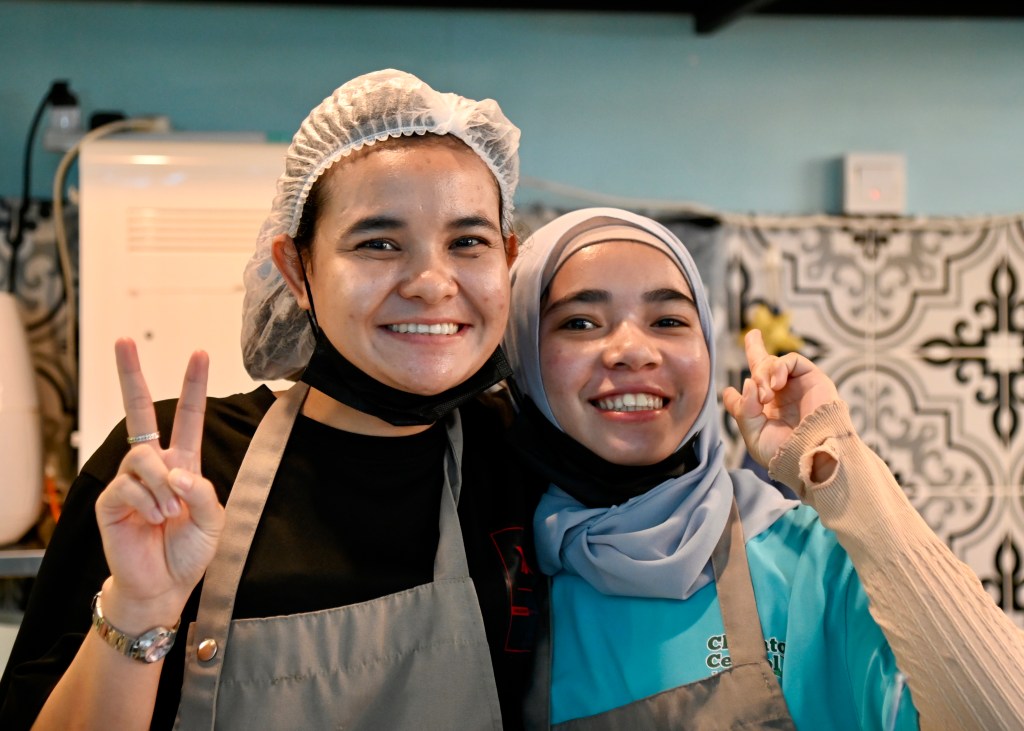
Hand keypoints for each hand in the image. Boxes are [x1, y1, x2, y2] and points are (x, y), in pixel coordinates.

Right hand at [93, 338, 223, 624]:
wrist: (164, 585)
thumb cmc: (189, 552)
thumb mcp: (212, 520)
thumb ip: (201, 492)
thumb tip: (176, 472)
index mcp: (183, 463)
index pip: (188, 417)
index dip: (194, 386)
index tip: (200, 353)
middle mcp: (155, 465)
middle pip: (140, 412)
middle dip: (132, 376)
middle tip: (124, 341)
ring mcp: (130, 480)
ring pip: (143, 457)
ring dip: (162, 486)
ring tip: (168, 514)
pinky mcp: (111, 500)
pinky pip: (128, 485)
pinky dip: (147, 503)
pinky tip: (151, 521)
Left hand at [722, 328, 839, 470]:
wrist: (812, 456)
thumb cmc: (783, 452)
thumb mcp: (753, 434)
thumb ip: (743, 409)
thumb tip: (747, 382)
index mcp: (767, 409)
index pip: (753, 383)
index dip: (745, 371)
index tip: (740, 365)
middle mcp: (781, 394)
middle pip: (763, 362)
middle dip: (754, 350)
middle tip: (759, 393)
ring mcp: (796, 385)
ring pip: (772, 362)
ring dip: (763, 375)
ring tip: (766, 396)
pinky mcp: (812, 378)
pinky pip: (791, 360)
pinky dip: (778, 368)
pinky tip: (776, 385)